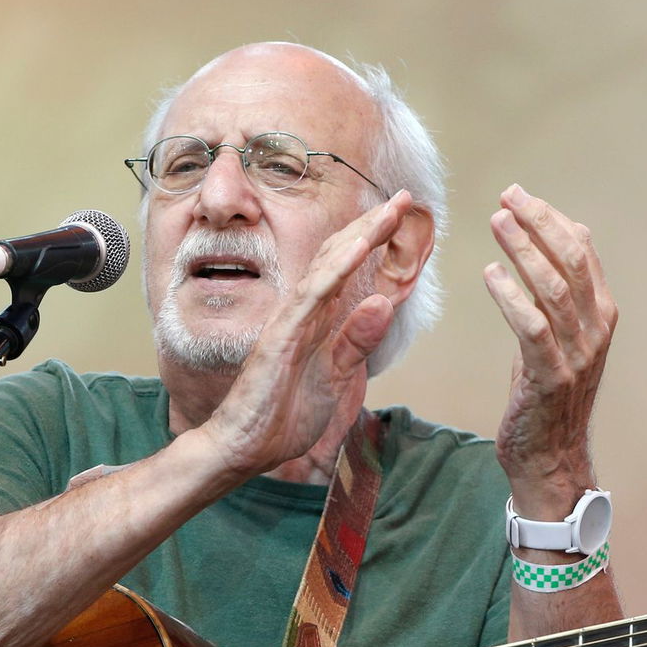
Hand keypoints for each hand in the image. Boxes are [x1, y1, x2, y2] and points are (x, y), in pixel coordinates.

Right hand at [200, 191, 411, 479]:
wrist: (243, 448)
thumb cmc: (282, 417)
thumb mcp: (335, 380)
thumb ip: (356, 343)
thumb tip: (383, 304)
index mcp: (315, 322)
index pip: (346, 272)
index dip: (373, 244)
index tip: (401, 218)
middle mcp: (302, 313)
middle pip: (339, 258)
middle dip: (372, 227)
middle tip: (403, 198)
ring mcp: (290, 322)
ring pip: (328, 268)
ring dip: (360, 237)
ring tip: (389, 212)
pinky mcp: (281, 337)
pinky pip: (312, 296)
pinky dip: (336, 270)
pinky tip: (358, 248)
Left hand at [483, 185, 617, 517]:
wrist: (549, 457)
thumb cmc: (546, 394)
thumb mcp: (558, 338)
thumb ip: (561, 293)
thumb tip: (564, 237)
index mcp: (601, 314)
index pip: (583, 252)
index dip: (553, 220)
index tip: (522, 195)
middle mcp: (596, 330)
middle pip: (572, 261)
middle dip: (539, 223)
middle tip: (508, 197)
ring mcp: (577, 353)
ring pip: (554, 288)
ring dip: (524, 250)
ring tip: (497, 222)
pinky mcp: (550, 375)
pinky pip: (532, 327)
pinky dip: (511, 296)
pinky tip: (490, 274)